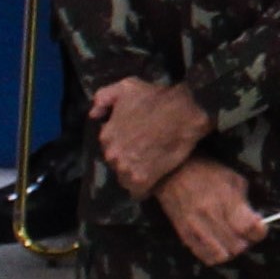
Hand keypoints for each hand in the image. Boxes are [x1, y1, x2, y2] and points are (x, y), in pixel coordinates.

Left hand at [89, 77, 213, 197]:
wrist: (185, 112)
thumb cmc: (157, 98)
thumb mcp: (126, 87)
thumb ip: (103, 98)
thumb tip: (94, 115)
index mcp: (106, 135)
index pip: (109, 147)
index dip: (123, 145)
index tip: (136, 142)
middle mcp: (112, 154)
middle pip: (117, 164)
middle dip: (128, 160)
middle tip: (145, 154)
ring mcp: (126, 168)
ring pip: (126, 179)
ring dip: (135, 175)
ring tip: (151, 168)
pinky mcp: (143, 179)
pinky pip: (138, 191)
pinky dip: (145, 188)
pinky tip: (154, 179)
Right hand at [155, 156, 264, 265]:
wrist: (172, 173)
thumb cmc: (208, 174)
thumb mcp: (233, 180)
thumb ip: (246, 203)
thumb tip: (256, 224)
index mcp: (225, 198)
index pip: (248, 228)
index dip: (259, 231)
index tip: (258, 226)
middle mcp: (210, 215)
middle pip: (237, 246)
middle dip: (246, 242)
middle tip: (244, 233)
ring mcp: (195, 227)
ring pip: (221, 255)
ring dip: (230, 250)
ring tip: (230, 239)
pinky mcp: (184, 234)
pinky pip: (204, 256)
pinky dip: (215, 254)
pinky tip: (217, 244)